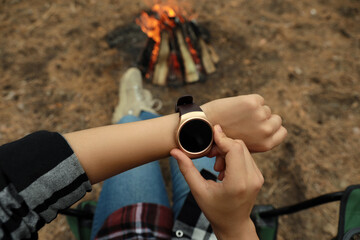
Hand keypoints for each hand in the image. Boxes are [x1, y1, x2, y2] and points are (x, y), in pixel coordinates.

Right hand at [171, 125, 262, 239]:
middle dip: (222, 145)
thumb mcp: (198, 190)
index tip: (212, 131)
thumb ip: (187, 169)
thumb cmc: (215, 210)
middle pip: (239, 146)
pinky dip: (234, 157)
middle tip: (210, 155)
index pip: (234, 149)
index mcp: (237, 183)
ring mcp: (257, 177)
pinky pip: (246, 156)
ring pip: (243, 150)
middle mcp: (251, 178)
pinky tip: (225, 169)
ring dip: (228, 151)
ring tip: (217, 167)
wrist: (234, 224)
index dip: (222, 138)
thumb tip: (175, 151)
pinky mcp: (258, 176)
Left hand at [201, 94, 286, 151]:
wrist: (204, 125)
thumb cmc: (216, 140)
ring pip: (265, 108)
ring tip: (238, 115)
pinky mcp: (252, 102)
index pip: (282, 131)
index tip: (263, 125)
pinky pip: (258, 99)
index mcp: (266, 144)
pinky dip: (248, 100)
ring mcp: (260, 115)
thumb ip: (245, 150)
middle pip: (276, 118)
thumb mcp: (236, 150)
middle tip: (248, 120)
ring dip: (254, 110)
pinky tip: (236, 107)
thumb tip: (223, 169)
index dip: (273, 128)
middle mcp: (266, 130)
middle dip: (264, 118)